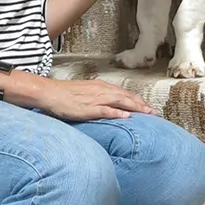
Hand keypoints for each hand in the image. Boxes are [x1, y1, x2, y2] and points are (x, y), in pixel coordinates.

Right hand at [35, 78, 156, 121]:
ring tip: (147, 113)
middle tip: (154, 112)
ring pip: (120, 101)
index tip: (147, 107)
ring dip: (135, 107)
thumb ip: (98, 99)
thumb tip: (109, 106)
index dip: (137, 100)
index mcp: (100, 87)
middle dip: (141, 104)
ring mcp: (94, 99)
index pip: (123, 93)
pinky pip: (105, 110)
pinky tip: (126, 117)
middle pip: (125, 96)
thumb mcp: (84, 94)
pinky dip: (117, 113)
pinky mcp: (87, 108)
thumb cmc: (64, 95)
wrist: (49, 93)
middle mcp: (100, 90)